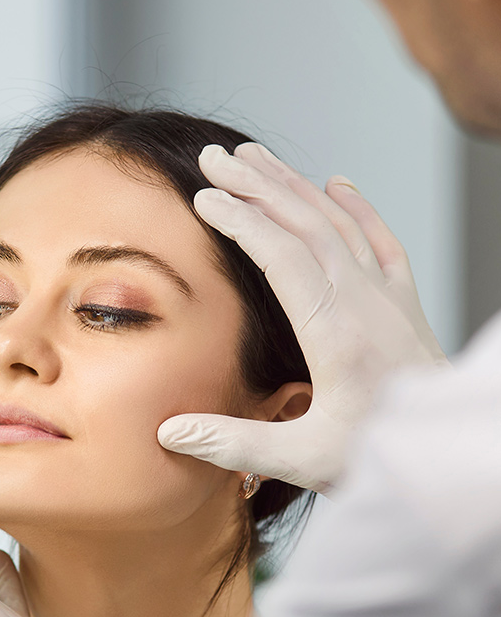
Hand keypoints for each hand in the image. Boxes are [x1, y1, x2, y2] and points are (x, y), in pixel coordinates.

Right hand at [157, 143, 449, 494]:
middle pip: (306, 224)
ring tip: (255, 158)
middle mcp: (364, 303)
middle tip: (214, 157)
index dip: (240, 222)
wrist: (446, 455)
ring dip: (295, 186)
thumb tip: (169, 433)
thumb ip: (233, 443)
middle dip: (257, 185)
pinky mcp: (405, 304)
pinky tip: (338, 183)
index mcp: (334, 333)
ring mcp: (388, 298)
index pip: (282, 256)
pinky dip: (359, 207)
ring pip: (339, 223)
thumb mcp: (301, 459)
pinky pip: (380, 240)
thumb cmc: (376, 457)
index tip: (204, 198)